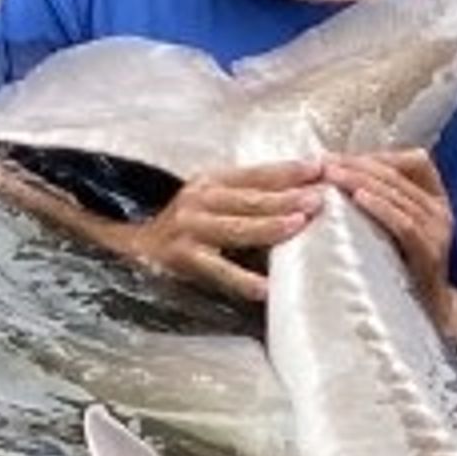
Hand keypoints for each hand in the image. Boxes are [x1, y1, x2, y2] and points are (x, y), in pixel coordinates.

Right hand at [134, 156, 331, 306]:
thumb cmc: (187, 227)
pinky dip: (242, 279)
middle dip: (287, 197)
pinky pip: (218, 270)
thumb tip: (300, 198)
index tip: (319, 168)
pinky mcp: (184, 257)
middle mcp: (201, 199)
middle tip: (318, 198)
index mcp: (212, 182)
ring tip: (298, 225)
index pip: (256, 174)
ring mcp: (191, 228)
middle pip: (250, 198)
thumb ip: (249, 198)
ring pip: (236, 228)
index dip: (288, 170)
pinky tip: (264, 287)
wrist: (136, 246)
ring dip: (269, 226)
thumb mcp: (213, 202)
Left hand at [325, 146, 456, 326]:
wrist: (427, 318)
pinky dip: (380, 208)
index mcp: (437, 201)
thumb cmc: (403, 272)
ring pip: (398, 195)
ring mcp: (439, 233)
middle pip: (400, 175)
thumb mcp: (396, 230)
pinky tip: (358, 199)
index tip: (342, 159)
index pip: (415, 161)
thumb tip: (340, 172)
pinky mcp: (430, 255)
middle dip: (359, 166)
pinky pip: (404, 223)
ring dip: (361, 181)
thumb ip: (383, 202)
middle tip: (325, 164)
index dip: (379, 156)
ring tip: (332, 176)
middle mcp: (442, 212)